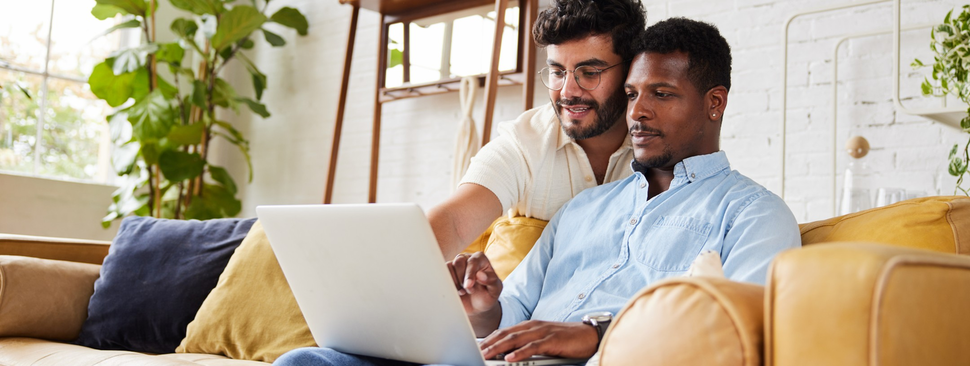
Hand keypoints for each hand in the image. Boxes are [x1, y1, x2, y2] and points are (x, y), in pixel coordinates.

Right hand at [447, 252, 501, 315]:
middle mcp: (468, 259)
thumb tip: (480, 275)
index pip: (473, 261)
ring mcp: (457, 266)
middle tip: (470, 290)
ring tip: (463, 292)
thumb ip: (491, 280)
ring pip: (449, 266)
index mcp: (481, 260)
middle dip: (462, 278)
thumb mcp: (495, 290)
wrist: (477, 307)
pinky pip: (442, 273)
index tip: (469, 286)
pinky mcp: (448, 273)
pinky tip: (456, 291)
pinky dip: (448, 283)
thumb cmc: (487, 295)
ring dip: (455, 281)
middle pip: (459, 261)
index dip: (470, 273)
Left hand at [479, 320, 598, 361]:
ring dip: (499, 348)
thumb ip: (527, 344)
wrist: (588, 335)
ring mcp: (542, 332)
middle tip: (476, 352)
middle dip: (489, 344)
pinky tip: (510, 358)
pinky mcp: (552, 340)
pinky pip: (533, 347)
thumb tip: (509, 354)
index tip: (477, 347)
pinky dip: (520, 353)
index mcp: (529, 326)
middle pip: (506, 334)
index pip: (505, 332)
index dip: (490, 339)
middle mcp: (533, 326)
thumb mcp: (542, 340)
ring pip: (516, 339)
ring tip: (486, 355)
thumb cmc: (565, 340)